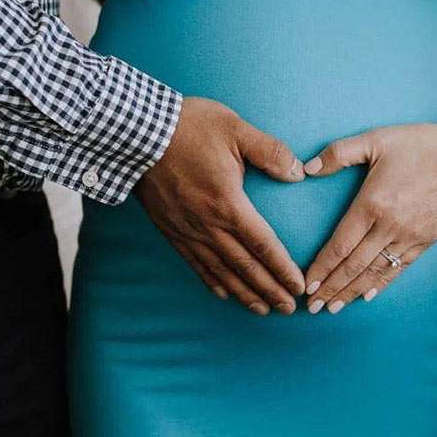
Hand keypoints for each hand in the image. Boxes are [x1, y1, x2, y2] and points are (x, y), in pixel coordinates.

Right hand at [136, 96, 305, 314]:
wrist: (137, 134)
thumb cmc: (189, 127)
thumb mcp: (236, 129)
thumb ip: (270, 151)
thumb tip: (298, 172)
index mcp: (228, 203)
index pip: (262, 244)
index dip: (282, 268)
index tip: (299, 286)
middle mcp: (208, 224)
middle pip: (244, 266)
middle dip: (269, 289)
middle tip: (289, 308)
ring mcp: (187, 230)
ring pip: (221, 271)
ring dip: (244, 293)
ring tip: (263, 309)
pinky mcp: (170, 229)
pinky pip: (194, 264)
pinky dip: (212, 282)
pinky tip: (224, 293)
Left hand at [302, 122, 436, 313]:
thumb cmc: (419, 144)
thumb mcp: (375, 139)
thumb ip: (339, 152)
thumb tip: (308, 167)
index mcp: (373, 203)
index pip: (340, 244)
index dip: (322, 267)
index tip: (306, 284)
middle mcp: (389, 226)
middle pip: (354, 266)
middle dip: (331, 288)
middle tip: (311, 307)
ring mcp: (409, 237)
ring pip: (375, 272)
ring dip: (351, 292)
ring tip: (332, 308)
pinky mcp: (426, 241)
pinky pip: (398, 269)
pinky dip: (381, 284)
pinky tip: (367, 295)